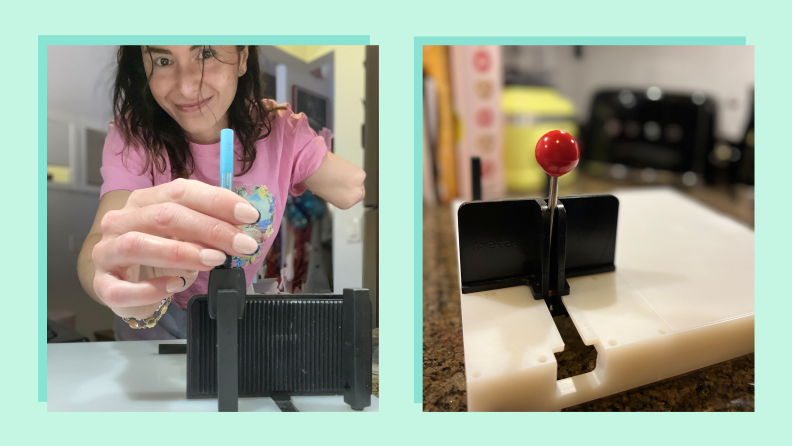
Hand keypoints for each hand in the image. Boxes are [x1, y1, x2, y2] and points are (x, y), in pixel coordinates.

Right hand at [91, 179, 260, 318]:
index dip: (217, 201)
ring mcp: (107, 252)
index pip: (181, 191)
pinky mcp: (103, 285)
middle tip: (242, 244)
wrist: (128, 286)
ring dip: (182, 252)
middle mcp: (121, 221)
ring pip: (139, 244)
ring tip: (215, 260)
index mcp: (144, 201)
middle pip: (165, 216)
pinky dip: (152, 289)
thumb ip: (208, 228)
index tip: (249, 215)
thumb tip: (243, 229)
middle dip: (210, 229)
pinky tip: (176, 286)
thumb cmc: (161, 255)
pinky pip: (123, 288)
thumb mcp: (187, 236)